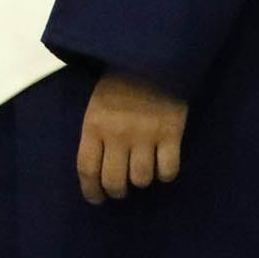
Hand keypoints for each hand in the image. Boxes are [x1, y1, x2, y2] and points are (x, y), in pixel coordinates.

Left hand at [76, 69, 186, 203]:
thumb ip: (96, 136)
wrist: (151, 58)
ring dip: (142, 180)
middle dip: (117, 191)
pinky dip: (166, 174)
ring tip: (143, 170)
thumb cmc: (119, 84)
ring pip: (142, 179)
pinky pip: (168, 170)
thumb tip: (99, 171)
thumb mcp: (97, 107)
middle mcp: (117, 134)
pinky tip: (163, 165)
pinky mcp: (171, 133)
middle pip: (114, 181)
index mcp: (93, 125)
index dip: (91, 190)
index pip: (87, 168)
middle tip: (121, 189)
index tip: (96, 199)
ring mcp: (145, 135)